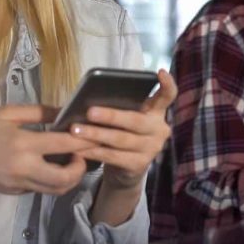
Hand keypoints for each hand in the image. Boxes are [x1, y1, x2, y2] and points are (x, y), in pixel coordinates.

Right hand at [0, 104, 93, 206]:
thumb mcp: (6, 113)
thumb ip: (38, 111)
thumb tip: (64, 111)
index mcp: (23, 145)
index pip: (64, 145)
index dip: (84, 140)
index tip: (94, 133)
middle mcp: (24, 169)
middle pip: (66, 178)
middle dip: (82, 167)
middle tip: (83, 153)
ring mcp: (20, 185)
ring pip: (57, 189)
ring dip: (71, 177)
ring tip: (72, 160)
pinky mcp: (17, 193)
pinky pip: (43, 189)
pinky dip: (54, 180)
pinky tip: (54, 165)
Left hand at [73, 69, 177, 187]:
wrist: (126, 170)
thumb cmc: (122, 134)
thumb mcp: (126, 119)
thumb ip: (120, 108)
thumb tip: (91, 99)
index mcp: (156, 112)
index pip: (168, 96)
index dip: (167, 84)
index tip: (160, 73)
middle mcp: (158, 129)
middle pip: (135, 120)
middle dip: (111, 116)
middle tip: (89, 112)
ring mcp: (151, 148)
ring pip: (121, 139)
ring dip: (96, 134)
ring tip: (76, 131)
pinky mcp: (140, 165)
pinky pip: (114, 157)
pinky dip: (95, 151)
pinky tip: (80, 148)